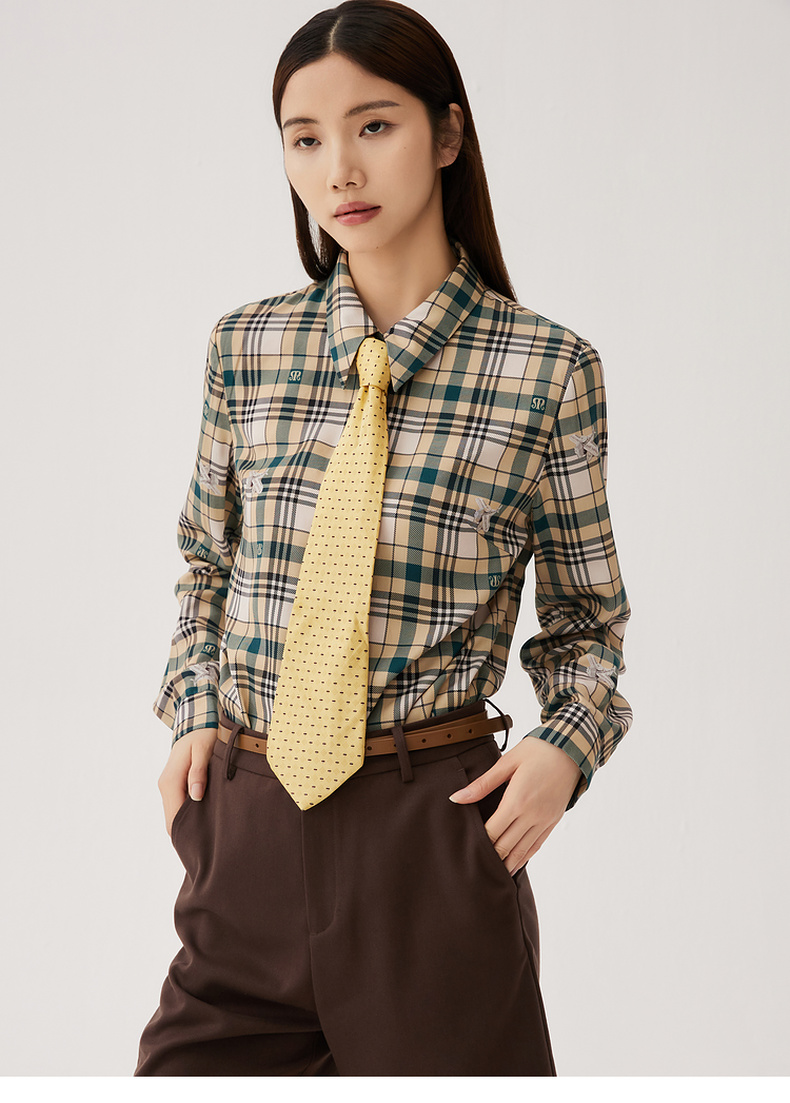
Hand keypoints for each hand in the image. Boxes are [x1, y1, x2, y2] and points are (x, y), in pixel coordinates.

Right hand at [158, 727, 217, 836]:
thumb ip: (198, 772)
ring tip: (210, 837)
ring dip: (189, 824)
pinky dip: (189, 815)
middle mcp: (166, 786)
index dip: (185, 834)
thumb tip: (196, 796)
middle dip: (188, 833)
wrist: (196, 721)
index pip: (173, 818)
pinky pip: (180, 805)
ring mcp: (169, 786)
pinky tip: (206, 821)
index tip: (201, 846)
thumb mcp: (203, 750)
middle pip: (173, 820)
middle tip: (209, 847)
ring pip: (176, 814)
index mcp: (170, 782)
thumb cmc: (203, 734)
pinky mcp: (175, 785)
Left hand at [448, 735, 582, 873]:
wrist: (572, 748)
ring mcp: (544, 820)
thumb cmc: (537, 750)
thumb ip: (482, 784)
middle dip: (491, 858)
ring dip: (507, 864)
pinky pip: (537, 845)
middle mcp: (532, 815)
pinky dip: (524, 858)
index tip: (466, 851)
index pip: (493, 832)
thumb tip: (456, 798)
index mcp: (517, 801)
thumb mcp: (507, 762)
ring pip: (522, 851)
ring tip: (492, 876)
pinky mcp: (553, 821)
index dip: (479, 843)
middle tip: (475, 870)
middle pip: (506, 846)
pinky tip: (514, 865)